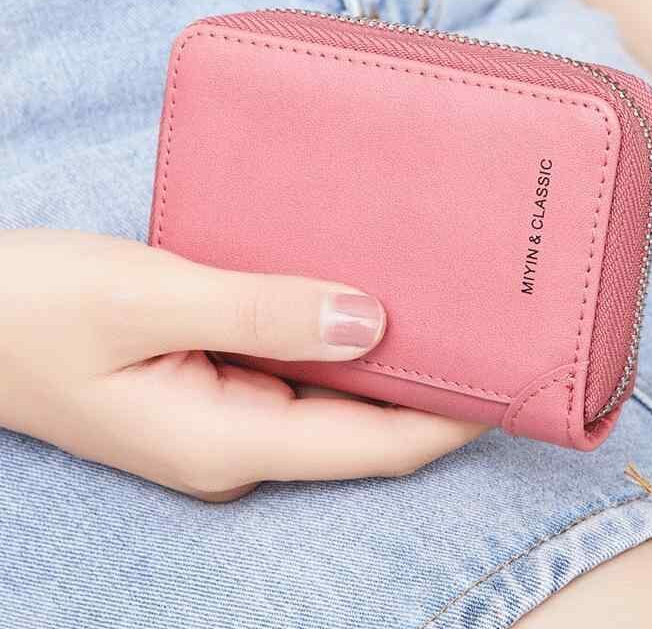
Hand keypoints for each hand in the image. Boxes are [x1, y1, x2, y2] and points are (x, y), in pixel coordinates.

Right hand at [0, 230, 483, 500]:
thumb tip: (369, 320)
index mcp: (229, 441)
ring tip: (443, 304)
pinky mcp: (218, 383)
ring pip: (337, 397)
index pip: (375, 446)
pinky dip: (340, 341)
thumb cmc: (35, 308)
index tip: (513, 374)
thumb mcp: (147, 300)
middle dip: (431, 386)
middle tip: (490, 323)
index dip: (451, 418)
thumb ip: (261, 311)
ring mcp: (229, 415)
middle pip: (366, 427)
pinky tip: (361, 297)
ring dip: (387, 359)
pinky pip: (302, 369)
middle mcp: (241, 441)